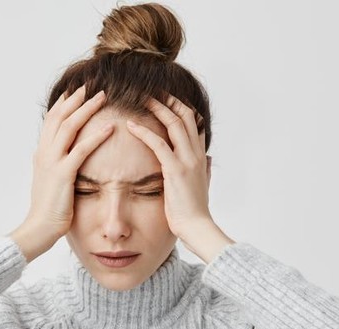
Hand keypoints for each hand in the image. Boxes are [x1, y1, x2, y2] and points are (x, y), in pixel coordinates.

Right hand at [22, 84, 113, 243]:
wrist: (38, 229)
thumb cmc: (47, 210)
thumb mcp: (47, 182)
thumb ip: (50, 166)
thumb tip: (52, 156)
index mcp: (41, 154)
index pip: (51, 121)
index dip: (64, 104)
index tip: (77, 91)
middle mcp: (44, 153)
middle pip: (59, 116)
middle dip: (76, 99)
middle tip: (91, 86)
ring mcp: (52, 162)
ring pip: (69, 126)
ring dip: (87, 109)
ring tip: (102, 97)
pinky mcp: (63, 174)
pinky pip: (81, 150)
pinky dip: (96, 136)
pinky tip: (110, 127)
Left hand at [125, 94, 213, 240]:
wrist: (197, 227)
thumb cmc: (195, 211)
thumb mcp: (203, 186)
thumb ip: (205, 170)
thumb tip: (208, 159)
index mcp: (200, 157)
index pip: (194, 123)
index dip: (180, 107)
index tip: (166, 98)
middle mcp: (196, 154)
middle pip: (185, 116)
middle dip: (168, 100)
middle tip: (151, 91)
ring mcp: (187, 160)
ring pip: (174, 123)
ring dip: (157, 108)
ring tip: (141, 98)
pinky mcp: (175, 170)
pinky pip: (158, 144)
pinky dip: (143, 132)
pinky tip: (130, 125)